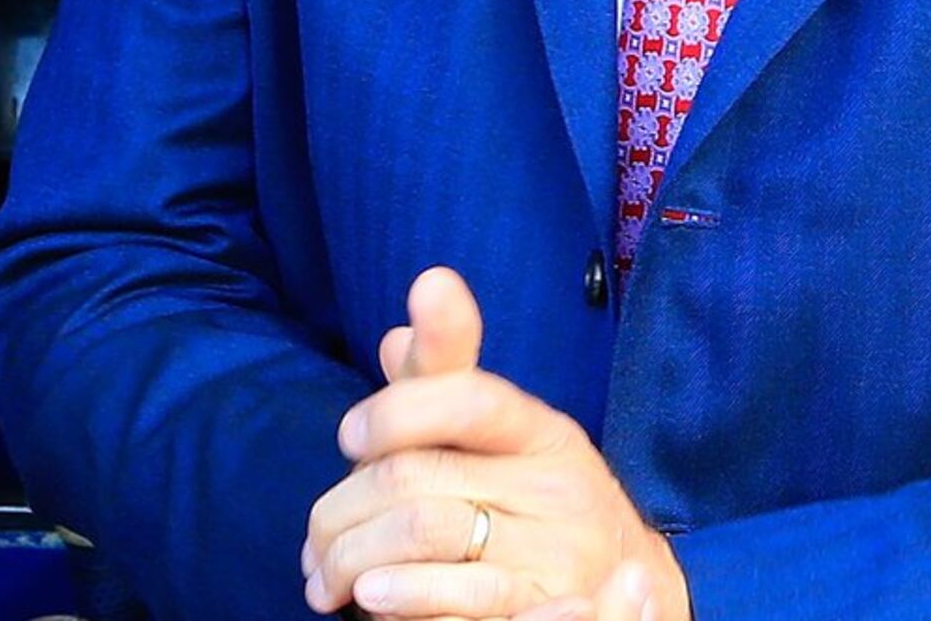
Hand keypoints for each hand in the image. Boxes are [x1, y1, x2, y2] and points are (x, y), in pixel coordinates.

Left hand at [300, 268, 689, 620]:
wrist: (614, 586)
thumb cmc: (527, 509)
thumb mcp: (497, 444)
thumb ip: (444, 389)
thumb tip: (396, 336)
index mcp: (544, 432)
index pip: (469, 394)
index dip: (396, 411)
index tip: (350, 438)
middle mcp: (557, 484)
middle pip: (420, 472)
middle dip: (344, 508)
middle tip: (315, 540)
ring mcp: (555, 548)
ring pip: (424, 529)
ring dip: (352, 557)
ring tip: (326, 579)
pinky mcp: (544, 604)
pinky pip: (462, 593)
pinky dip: (404, 592)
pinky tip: (370, 595)